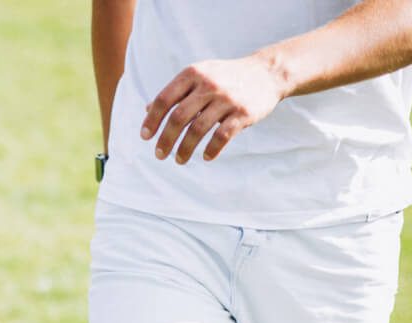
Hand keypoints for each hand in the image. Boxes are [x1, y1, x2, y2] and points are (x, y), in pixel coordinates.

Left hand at [142, 54, 285, 163]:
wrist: (266, 72)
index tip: (145, 137)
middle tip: (159, 155)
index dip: (152, 120)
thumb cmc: (225, 77)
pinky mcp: (244, 112)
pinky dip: (212, 149)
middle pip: (178, 117)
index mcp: (193, 74)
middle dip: (166, 139)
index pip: (164, 100)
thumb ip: (175, 92)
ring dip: (185, 149)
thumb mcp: (199, 76)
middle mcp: (208, 84)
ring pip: (198, 129)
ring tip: (179, 160)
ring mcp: (227, 98)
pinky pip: (222, 135)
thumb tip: (147, 110)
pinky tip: (206, 157)